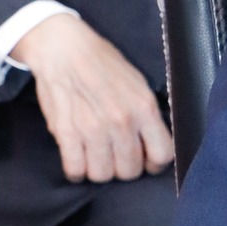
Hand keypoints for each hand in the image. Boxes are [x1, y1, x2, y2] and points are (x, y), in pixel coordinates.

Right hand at [13, 13, 173, 183]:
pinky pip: (74, 170)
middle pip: (130, 171)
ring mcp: (93, 130)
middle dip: (125, 167)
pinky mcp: (66, 133)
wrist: (64, 49)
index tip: (146, 161)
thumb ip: (148, 115)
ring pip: (102, 175)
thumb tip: (154, 144)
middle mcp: (121, 123)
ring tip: (97, 156)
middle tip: (117, 156)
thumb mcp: (138, 85)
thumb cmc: (103, 63)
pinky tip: (78, 159)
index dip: (155, 164)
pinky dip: (76, 171)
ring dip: (100, 170)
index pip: (162, 155)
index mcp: (144, 108)